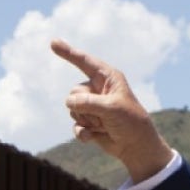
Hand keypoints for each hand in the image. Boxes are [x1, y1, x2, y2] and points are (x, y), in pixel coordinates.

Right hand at [51, 39, 173, 181]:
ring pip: (73, 109)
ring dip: (88, 121)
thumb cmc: (131, 122)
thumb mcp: (112, 108)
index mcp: (108, 78)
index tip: (53, 42)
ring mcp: (91, 106)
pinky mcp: (88, 122)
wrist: (136, 147)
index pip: (84, 62)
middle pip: (74, 92)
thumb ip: (89, 102)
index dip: (68, 53)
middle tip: (105, 117)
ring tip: (105, 125)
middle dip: (86, 107)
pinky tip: (93, 137)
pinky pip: (75, 125)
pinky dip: (82, 132)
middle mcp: (98, 89)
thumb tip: (69, 102)